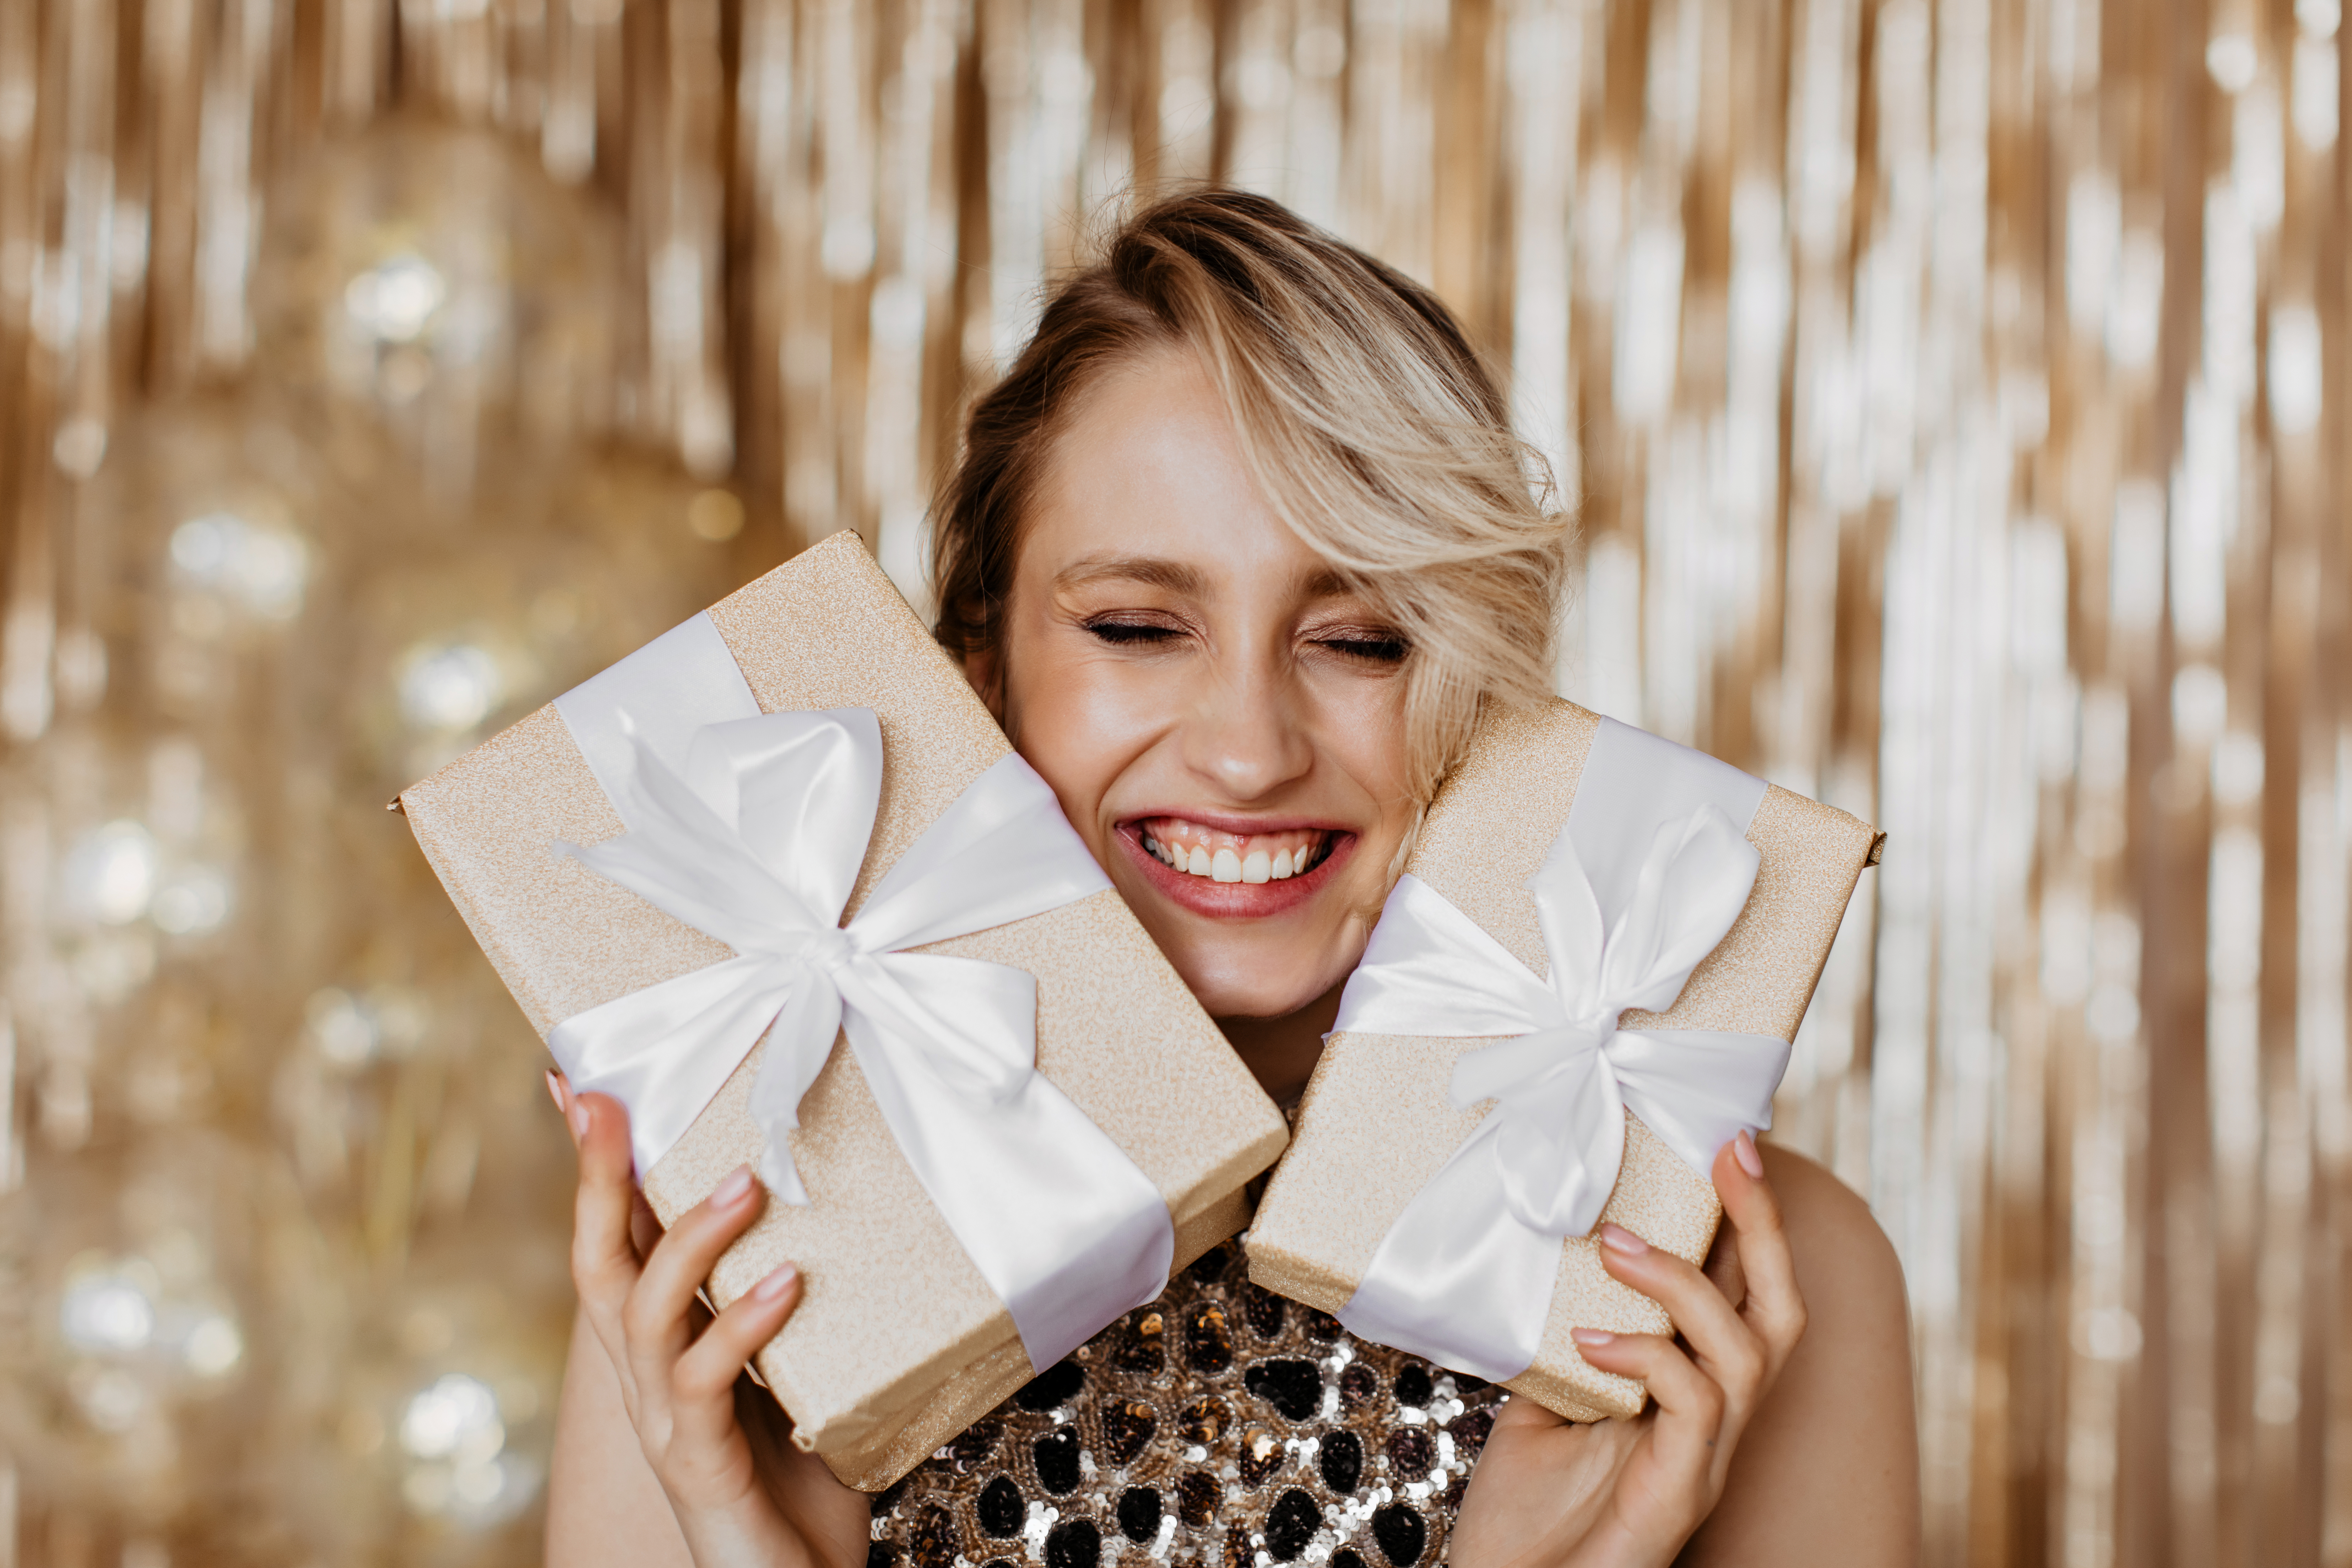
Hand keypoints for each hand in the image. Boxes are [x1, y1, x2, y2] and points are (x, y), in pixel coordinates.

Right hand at [558, 1075, 868, 1567]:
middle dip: (596, 1178)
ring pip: (643, 1314)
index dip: (596, 1166)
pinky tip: (787, 1283)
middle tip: (606, 1099)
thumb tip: (830, 1200)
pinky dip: (740, 1325)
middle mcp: (645, 1378)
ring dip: (688, 1239)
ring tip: (746, 1182)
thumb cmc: (804, 1476)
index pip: (617, 1239)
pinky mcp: (697, 1465)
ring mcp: (663, 1423)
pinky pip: (701, 1384)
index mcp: (663, 1346)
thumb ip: (793, 1297)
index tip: (582, 1085)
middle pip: (599, 1261)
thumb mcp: (798, 1363)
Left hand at [1448, 1130, 1805, 1567]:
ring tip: (1618, 1245)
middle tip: (1731, 1153)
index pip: (1743, 1296)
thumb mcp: (1539, 1400)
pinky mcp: (1683, 1494)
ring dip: (1683, 1284)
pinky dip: (1648, 1357)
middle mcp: (1715, 1425)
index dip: (1749, 1222)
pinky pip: (1695, 1407)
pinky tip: (1589, 1342)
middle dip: (1765, 1226)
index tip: (1729, 1143)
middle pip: (1780, 1312)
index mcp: (1689, 1395)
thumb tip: (1541, 1255)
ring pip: (1745, 1352)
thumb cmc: (1524, 1514)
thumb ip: (1556, 1335)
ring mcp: (1706, 1460)